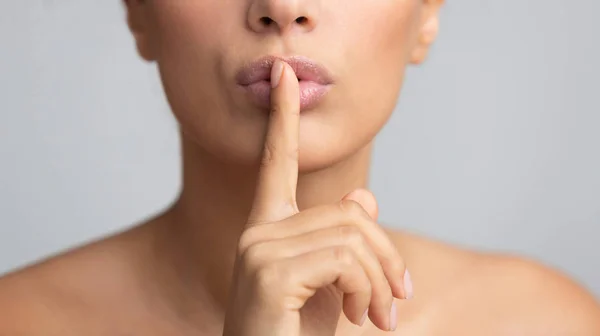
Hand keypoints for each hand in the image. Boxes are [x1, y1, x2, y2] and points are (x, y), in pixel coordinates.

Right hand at [222, 60, 410, 335]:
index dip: (282, 118)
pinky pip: (346, 259)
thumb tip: (365, 198)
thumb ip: (343, 240)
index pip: (275, 163)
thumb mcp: (329, 285)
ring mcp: (258, 249)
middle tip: (397, 301)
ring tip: (379, 317)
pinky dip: (368, 290)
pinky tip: (359, 318)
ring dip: (380, 280)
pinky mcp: (270, 273)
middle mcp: (256, 231)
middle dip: (386, 258)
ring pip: (353, 234)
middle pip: (349, 212)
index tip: (285, 76)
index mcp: (267, 228)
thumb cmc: (295, 335)